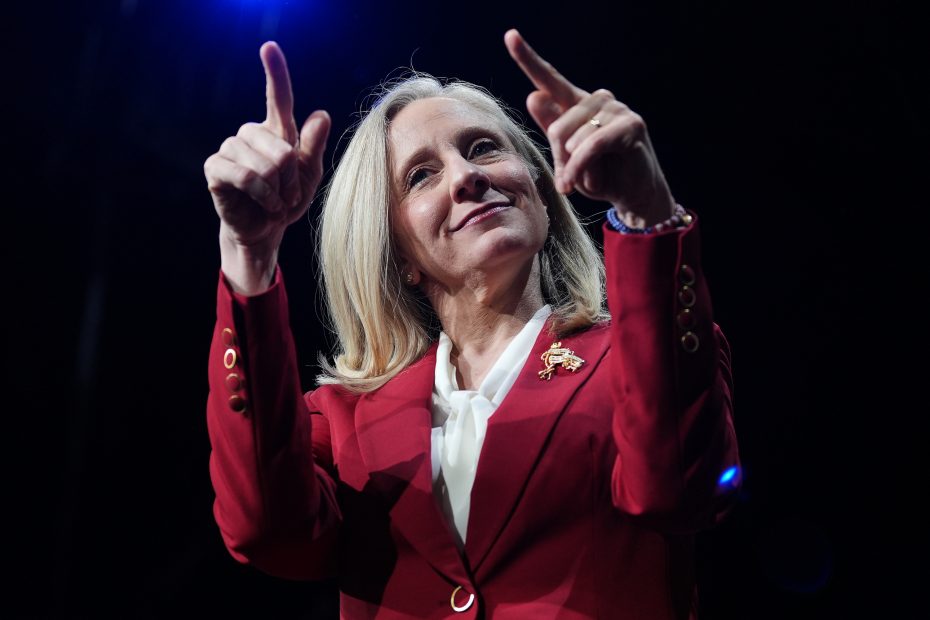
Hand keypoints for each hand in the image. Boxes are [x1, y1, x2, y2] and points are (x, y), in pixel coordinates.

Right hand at [203, 41, 330, 292]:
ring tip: (278, 202)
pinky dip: (262, 194)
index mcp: (277, 131)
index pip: (277, 98)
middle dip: (293, 178)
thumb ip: (313, 148)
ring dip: (278, 189)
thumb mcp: (310, 177)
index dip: (275, 72)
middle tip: (291, 196)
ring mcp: (230, 149)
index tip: (269, 47)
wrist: (265, 231)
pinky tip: (266, 205)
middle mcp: (251, 134)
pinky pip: (244, 175)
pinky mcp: (215, 168)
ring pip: (264, 163)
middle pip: (281, 147)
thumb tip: (321, 115)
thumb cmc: (288, 201)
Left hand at [504, 29, 674, 226]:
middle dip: (561, 161)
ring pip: (573, 139)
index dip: (528, 59)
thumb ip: (552, 129)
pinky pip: (591, 146)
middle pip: (556, 127)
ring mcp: (616, 109)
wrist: (633, 196)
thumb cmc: (599, 175)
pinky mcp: (631, 125)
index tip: (510, 36)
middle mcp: (596, 99)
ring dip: (576, 169)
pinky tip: (588, 182)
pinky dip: (583, 168)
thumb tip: (534, 95)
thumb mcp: (567, 157)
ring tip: (591, 177)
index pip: (549, 79)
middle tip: (572, 178)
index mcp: (576, 104)